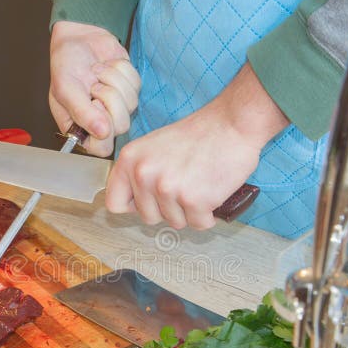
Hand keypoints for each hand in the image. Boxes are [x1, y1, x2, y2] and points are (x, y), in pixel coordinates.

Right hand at [49, 21, 140, 156]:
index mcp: (81, 128)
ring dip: (113, 80)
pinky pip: (136, 84)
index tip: (93, 105)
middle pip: (121, 126)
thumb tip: (101, 133)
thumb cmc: (65, 64)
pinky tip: (107, 66)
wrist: (78, 38)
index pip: (101, 148)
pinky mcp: (130, 88)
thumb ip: (81, 112)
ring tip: (96, 71)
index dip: (102, 128)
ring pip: (131, 104)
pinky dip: (121, 70)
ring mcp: (119, 106)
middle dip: (109, 98)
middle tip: (94, 85)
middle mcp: (102, 121)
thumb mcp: (65, 88)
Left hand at [105, 63, 288, 229]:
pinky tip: (212, 192)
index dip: (134, 206)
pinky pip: (198, 224)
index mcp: (130, 160)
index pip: (115, 204)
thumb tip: (134, 202)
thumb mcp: (154, 147)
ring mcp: (168, 189)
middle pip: (147, 218)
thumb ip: (140, 173)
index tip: (149, 201)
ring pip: (175, 222)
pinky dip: (209, 215)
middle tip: (184, 187)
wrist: (232, 123)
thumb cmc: (199, 134)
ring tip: (199, 184)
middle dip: (168, 209)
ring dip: (190, 211)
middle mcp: (144, 174)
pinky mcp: (194, 200)